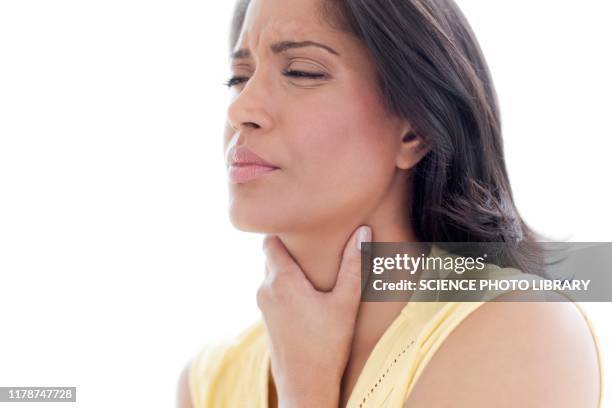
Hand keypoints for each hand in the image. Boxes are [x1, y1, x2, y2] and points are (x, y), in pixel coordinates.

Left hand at [257, 225, 371, 407]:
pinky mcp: (266, 318)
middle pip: (271, 255)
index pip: (270, 240)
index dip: (283, 231)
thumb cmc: (327, 345)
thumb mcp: (345, 303)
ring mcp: (263, 305)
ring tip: (313, 268)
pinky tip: (307, 293)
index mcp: (282, 280)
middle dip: (289, 249)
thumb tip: (363, 231)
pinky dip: (285, 285)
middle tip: (314, 246)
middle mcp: (266, 289)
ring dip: (288, 269)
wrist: (305, 386)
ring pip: (271, 273)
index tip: (303, 229)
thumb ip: (353, 265)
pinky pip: (272, 290)